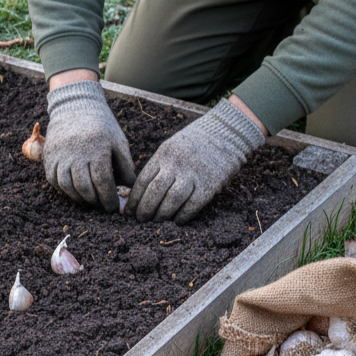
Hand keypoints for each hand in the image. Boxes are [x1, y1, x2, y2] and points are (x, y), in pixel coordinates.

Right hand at [43, 79, 135, 211]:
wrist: (75, 106)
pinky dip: (65, 190)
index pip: (103, 183)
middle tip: (103, 206)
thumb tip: (131, 190)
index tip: (114, 207)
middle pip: (85, 188)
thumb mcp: (118, 142)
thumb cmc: (102, 127)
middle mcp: (76, 153)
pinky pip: (55, 181)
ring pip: (68, 187)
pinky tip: (76, 191)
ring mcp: (60, 156)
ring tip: (90, 200)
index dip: (109, 199)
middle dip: (96, 202)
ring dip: (80, 198)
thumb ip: (126, 167)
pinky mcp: (49, 157)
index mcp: (97, 149)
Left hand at [127, 99, 265, 223]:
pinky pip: (191, 206)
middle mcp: (176, 164)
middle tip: (140, 220)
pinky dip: (182, 216)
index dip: (133, 199)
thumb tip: (140, 192)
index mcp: (164, 154)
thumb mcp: (172, 147)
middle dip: (144, 210)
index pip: (142, 181)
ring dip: (161, 216)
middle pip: (154, 192)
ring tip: (156, 222)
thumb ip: (158, 166)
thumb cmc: (195, 143)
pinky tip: (177, 220)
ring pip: (170, 201)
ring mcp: (193, 175)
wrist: (227, 132)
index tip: (128, 211)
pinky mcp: (209, 186)